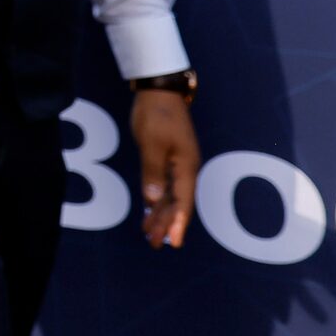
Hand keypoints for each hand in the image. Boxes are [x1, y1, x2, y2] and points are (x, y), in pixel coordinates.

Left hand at [128, 90, 198, 248]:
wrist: (159, 91)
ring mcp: (177, 164)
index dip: (177, 223)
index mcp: (186, 166)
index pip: (182, 202)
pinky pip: (163, 186)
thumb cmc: (157, 114)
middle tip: (155, 245)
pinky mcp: (167, 159)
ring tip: (149, 235)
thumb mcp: (152, 143)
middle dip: (166, 224)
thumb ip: (152, 172)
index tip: (173, 242)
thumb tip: (152, 199)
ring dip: (159, 215)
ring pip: (169, 196)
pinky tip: (149, 212)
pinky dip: (156, 200)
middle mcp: (185, 169)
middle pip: (176, 203)